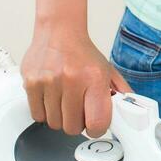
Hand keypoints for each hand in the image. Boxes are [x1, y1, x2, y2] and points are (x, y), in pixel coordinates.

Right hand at [20, 22, 130, 138]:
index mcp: (94, 78)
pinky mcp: (31, 83)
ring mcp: (49, 81)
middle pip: (72, 127)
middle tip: (78, 109)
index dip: (96, 129)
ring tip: (64, 100)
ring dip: (60, 117)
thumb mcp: (108, 71)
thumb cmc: (82, 53)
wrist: (59, 30)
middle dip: (76, 122)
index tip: (95, 125)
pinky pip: (38, 115)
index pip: (97, 123)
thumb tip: (130, 114)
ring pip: (54, 123)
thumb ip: (120, 94)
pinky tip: (51, 98)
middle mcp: (71, 79)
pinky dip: (45, 112)